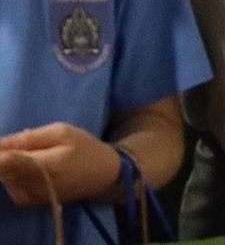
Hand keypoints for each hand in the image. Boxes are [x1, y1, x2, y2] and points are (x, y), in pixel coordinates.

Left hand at [0, 123, 119, 206]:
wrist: (104, 175)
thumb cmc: (85, 148)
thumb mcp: (62, 132)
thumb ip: (30, 137)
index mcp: (47, 164)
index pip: (7, 162)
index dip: (0, 153)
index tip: (3, 145)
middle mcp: (37, 184)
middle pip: (2, 170)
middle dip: (5, 157)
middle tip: (19, 146)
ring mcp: (33, 196)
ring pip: (6, 178)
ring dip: (9, 167)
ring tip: (28, 156)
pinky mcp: (33, 202)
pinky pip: (11, 188)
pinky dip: (13, 178)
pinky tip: (28, 170)